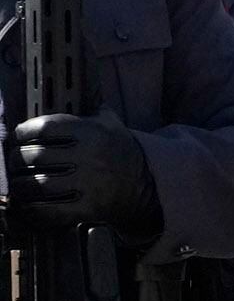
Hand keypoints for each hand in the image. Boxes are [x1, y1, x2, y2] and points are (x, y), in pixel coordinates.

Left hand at [11, 114, 156, 233]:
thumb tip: (78, 91)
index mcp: (91, 133)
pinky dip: (34, 208)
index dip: (22, 133)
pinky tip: (30, 203)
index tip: (18, 137)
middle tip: (17, 162)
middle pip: (33, 157)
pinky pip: (49, 209)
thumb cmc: (122, 153)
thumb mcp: (112, 125)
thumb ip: (90, 110)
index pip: (42, 128)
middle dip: (18, 160)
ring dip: (21, 185)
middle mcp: (88, 157)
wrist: (150, 186)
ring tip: (20, 183)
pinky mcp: (87, 208)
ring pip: (36, 184)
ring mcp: (88, 184)